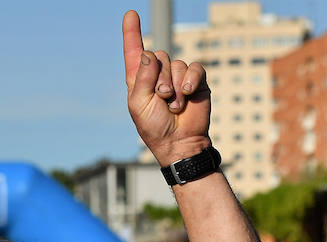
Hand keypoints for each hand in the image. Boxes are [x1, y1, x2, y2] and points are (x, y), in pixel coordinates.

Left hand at [122, 10, 210, 165]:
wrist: (179, 142)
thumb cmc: (154, 127)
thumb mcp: (139, 104)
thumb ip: (142, 78)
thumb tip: (149, 54)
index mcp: (139, 79)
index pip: (134, 51)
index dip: (132, 32)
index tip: (130, 15)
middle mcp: (158, 74)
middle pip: (157, 54)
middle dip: (160, 78)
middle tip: (162, 99)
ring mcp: (178, 76)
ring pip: (176, 63)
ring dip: (175, 86)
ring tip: (175, 106)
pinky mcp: (196, 80)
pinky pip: (194, 68)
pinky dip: (191, 81)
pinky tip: (188, 96)